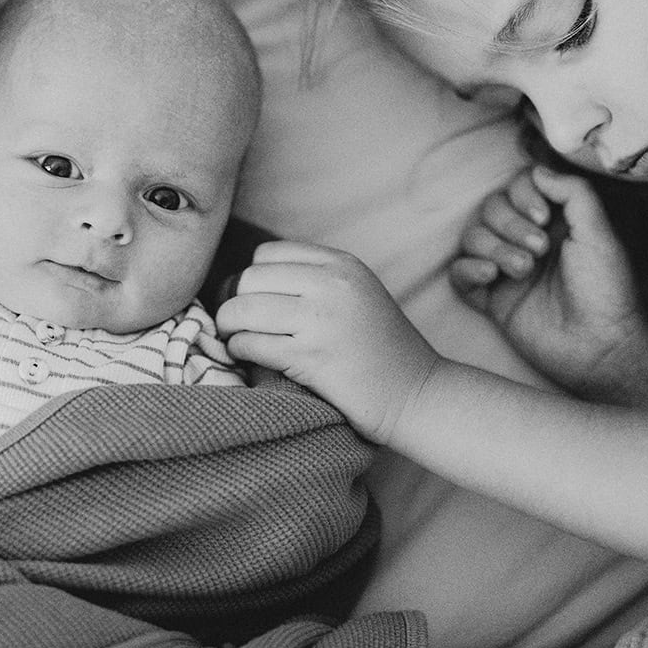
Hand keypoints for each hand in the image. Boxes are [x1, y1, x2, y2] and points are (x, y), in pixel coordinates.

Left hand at [215, 240, 440, 444]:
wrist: (418, 394)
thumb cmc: (381, 350)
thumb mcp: (357, 294)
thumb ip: (314, 280)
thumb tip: (244, 281)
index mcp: (341, 264)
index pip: (267, 254)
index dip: (253, 278)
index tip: (255, 301)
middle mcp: (331, 285)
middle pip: (250, 279)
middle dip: (235, 302)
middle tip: (237, 324)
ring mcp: (321, 320)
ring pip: (242, 310)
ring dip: (230, 327)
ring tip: (237, 339)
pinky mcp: (310, 357)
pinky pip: (250, 343)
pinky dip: (239, 350)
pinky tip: (248, 357)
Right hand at [451, 166, 647, 394]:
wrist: (600, 346)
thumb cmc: (607, 290)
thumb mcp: (600, 233)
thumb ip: (573, 194)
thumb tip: (538, 171)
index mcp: (553, 222)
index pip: (516, 188)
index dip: (521, 195)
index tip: (543, 217)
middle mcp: (525, 240)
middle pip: (489, 209)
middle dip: (509, 225)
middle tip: (539, 250)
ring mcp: (505, 269)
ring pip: (471, 238)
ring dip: (494, 248)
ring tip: (524, 270)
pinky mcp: (490, 299)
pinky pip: (459, 274)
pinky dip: (468, 269)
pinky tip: (490, 277)